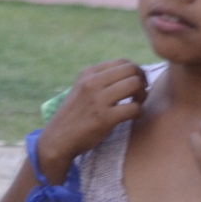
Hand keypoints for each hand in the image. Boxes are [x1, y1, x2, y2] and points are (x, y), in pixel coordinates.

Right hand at [35, 61, 147, 178]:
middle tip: (140, 94)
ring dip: (142, 95)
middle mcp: (92, 83)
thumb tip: (132, 73)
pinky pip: (134, 108)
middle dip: (142, 81)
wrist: (58, 139)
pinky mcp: (104, 118)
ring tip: (137, 104)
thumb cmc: (75, 115)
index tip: (136, 84)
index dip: (136, 71)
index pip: (122, 62)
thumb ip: (101, 80)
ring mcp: (98, 100)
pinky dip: (139, 111)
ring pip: (134, 85)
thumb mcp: (82, 89)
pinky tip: (133, 116)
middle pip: (131, 70)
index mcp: (87, 73)